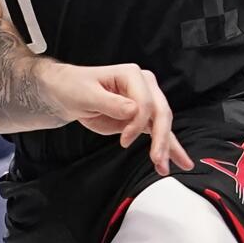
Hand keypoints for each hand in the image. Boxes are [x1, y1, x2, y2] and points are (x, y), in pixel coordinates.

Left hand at [44, 64, 192, 175]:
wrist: (67, 92)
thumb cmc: (74, 87)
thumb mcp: (87, 94)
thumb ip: (111, 103)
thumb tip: (134, 110)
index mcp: (132, 75)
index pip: (145, 102)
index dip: (137, 123)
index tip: (124, 140)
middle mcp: (144, 86)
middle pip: (161, 113)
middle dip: (161, 138)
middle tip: (157, 159)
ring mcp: (145, 101)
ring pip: (163, 125)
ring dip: (168, 147)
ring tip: (165, 167)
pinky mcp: (142, 117)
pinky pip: (158, 132)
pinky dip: (167, 147)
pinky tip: (176, 161)